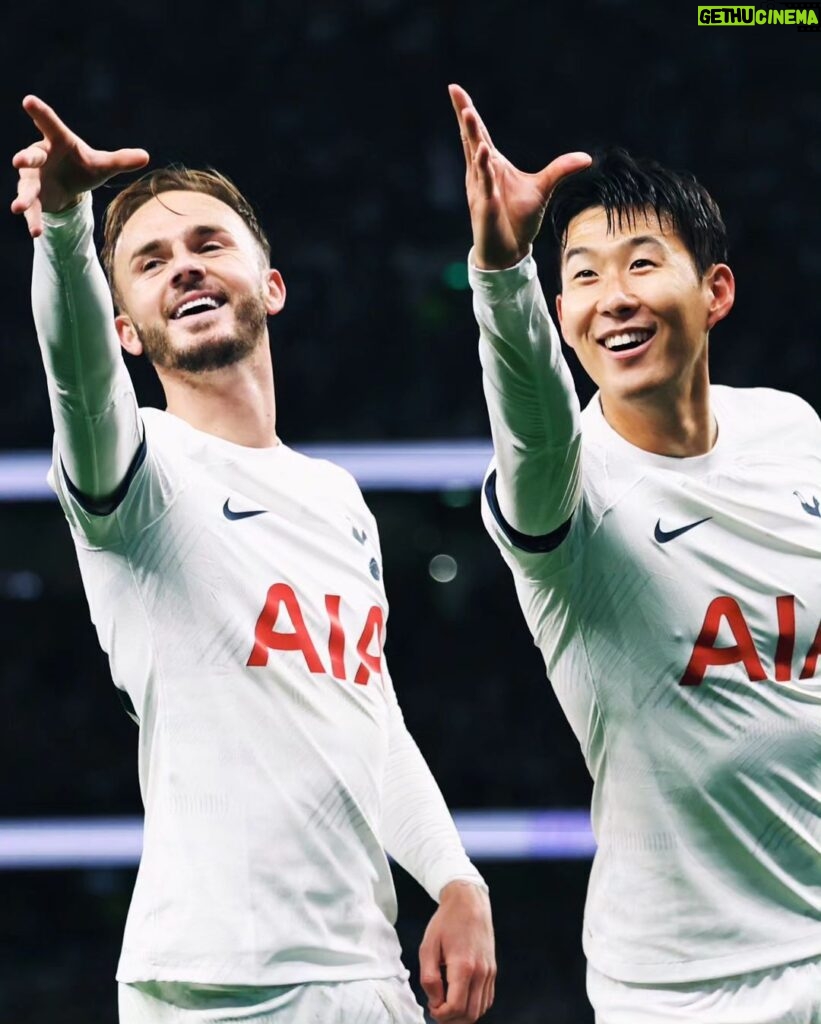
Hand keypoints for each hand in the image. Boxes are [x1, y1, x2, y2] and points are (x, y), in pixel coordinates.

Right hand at [10, 95, 148, 237]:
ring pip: (27, 185)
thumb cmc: (83, 165)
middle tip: (19, 160)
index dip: (40, 112)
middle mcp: (41, 156)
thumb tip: (147, 156)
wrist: (70, 184)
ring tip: (17, 207)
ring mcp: (34, 176)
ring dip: (23, 197)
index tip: (28, 100)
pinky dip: (33, 220)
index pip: (50, 124)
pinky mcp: (34, 196)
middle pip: (32, 156)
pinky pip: (32, 208)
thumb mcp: (102, 164)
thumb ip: (121, 160)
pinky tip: (35, 232)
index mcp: (58, 141)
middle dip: (26, 158)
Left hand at [419, 881, 495, 1022]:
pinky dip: (474, 1006)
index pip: (456, 1007)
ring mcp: (489, 972)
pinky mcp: (493, 970)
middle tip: (438, 1010)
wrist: (469, 902)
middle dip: (452, 1020)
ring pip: (481, 1010)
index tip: (431, 1007)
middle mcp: (481, 972)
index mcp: (463, 966)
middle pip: (470, 1015)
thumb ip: (429, 977)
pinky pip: (487, 999)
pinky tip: (461, 997)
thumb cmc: (446, 922)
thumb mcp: (428, 946)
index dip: (441, 1015)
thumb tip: (435, 1001)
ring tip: (447, 1004)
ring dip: (463, 1015)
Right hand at [448, 83, 590, 269]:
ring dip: (471, 135)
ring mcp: (481, 188)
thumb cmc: (519, 221)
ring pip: (474, 156)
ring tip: (468, 113)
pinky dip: (483, 167)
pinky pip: (484, 183)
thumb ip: (560, 169)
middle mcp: (481, 173)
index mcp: (492, 165)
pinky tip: (484, 152)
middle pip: (470, 138)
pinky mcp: (485, 205)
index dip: (467, 112)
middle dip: (464, 114)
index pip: (478, 134)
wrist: (509, 251)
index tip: (456, 89)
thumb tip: (586, 158)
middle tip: (454, 90)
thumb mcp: (542, 188)